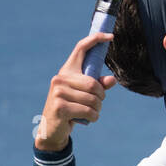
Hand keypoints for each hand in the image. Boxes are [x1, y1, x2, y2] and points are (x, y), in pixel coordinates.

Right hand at [36, 32, 115, 149]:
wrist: (52, 129)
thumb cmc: (71, 108)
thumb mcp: (85, 95)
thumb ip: (99, 86)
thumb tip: (112, 80)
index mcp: (67, 71)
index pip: (81, 48)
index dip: (95, 39)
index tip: (111, 36)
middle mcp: (60, 78)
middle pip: (93, 83)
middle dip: (101, 96)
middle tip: (98, 104)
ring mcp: (58, 92)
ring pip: (92, 98)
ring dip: (98, 109)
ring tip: (92, 113)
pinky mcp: (60, 106)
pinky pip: (88, 110)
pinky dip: (94, 117)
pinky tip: (89, 119)